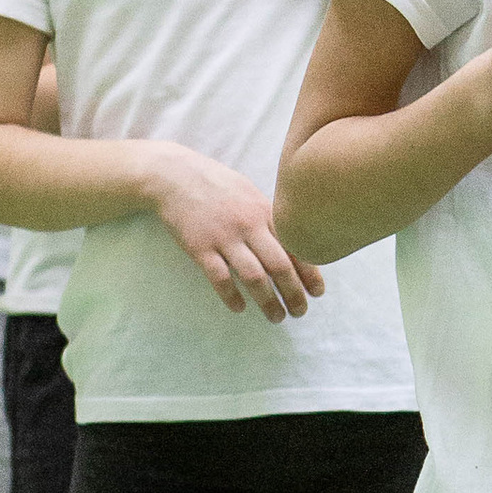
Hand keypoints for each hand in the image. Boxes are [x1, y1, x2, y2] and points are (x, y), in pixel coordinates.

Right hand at [144, 148, 325, 321]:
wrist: (174, 175)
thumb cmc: (217, 185)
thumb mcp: (250, 193)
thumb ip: (269, 217)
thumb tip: (293, 240)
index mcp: (264, 212)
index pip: (295, 247)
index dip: (310, 273)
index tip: (318, 292)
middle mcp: (248, 225)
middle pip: (279, 266)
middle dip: (294, 293)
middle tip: (301, 312)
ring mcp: (224, 237)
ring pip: (254, 276)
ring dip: (268, 301)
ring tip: (277, 317)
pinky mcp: (200, 247)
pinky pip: (220, 278)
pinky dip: (231, 296)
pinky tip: (239, 309)